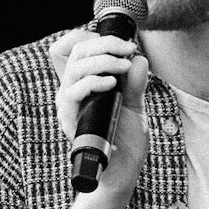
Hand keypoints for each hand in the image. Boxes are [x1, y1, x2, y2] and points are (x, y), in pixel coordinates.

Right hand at [49, 27, 150, 200]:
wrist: (122, 172)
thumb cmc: (125, 140)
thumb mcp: (136, 106)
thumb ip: (136, 83)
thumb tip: (138, 58)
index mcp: (84, 82)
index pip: (70, 48)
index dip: (86, 36)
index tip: (116, 41)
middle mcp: (72, 90)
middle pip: (75, 51)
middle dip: (104, 43)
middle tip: (129, 49)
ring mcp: (70, 105)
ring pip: (74, 68)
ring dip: (102, 60)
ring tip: (123, 65)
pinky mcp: (70, 120)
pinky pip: (72, 93)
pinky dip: (92, 83)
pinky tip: (112, 83)